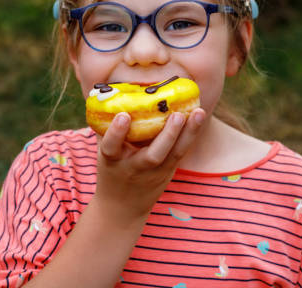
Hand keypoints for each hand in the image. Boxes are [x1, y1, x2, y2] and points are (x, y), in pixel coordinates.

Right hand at [92, 109, 205, 223]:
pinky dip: (190, 134)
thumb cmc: (111, 170)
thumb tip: (107, 94)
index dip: (116, 132)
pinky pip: (181, 152)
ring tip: (198, 112)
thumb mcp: (103, 153)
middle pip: (153, 155)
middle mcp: (135, 168)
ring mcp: (155, 172)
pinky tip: (198, 116)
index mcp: (112, 161)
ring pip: (174, 154)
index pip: (111, 147)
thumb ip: (106, 128)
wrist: (121, 208)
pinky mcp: (168, 171)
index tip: (123, 115)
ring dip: (187, 133)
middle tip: (176, 115)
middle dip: (166, 136)